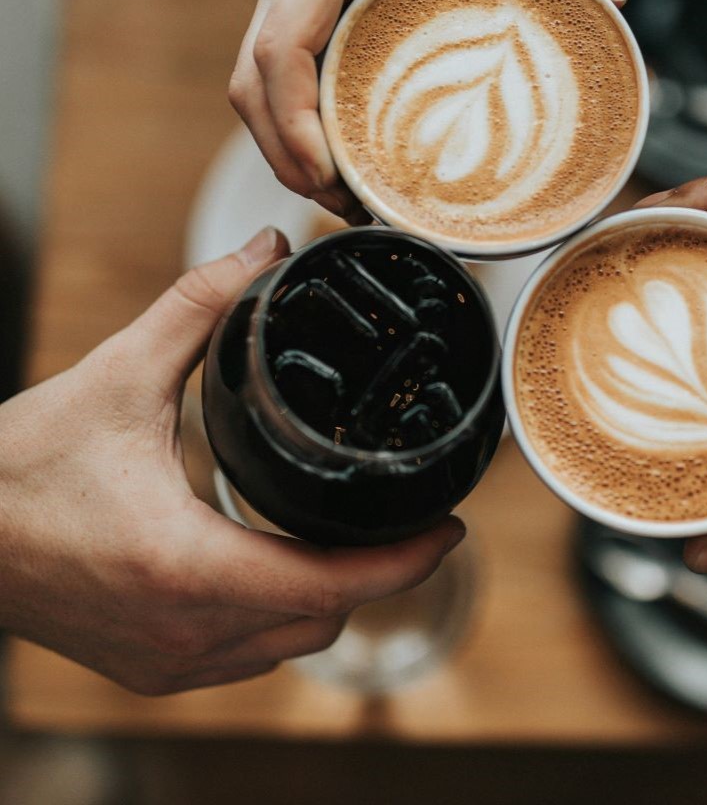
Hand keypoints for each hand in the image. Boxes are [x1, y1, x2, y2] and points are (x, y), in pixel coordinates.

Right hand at [0, 228, 464, 693]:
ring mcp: (166, 661)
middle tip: (408, 519)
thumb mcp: (116, 374)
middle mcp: (183, 630)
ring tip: (358, 540)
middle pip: (323, 619)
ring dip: (332, 598)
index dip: (405, 561)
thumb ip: (199, 306)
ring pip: (289, 646)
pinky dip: (281, 618)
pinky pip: (247, 658)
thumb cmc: (16, 466)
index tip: (450, 527)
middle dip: (379, 574)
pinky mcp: (149, 668)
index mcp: (184, 564)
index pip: (332, 586)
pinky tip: (284, 571)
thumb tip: (265, 250)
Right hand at [228, 0, 625, 219]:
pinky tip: (337, 141)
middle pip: (250, 89)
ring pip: (250, 82)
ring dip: (284, 144)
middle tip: (348, 207)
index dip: (294, 127)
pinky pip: (274, 64)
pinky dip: (293, 114)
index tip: (330, 176)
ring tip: (341, 192)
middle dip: (288, 158)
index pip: (277, 53)